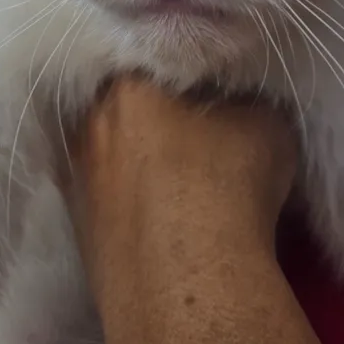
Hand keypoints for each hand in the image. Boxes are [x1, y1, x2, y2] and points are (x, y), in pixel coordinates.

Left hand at [55, 77, 343, 343]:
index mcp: (128, 82)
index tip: (213, 92)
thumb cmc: (229, 183)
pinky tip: (161, 217)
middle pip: (127, 106)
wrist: (189, 282)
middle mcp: (90, 123)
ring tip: (179, 181)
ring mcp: (76, 178)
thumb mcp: (267, 122)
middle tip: (196, 132)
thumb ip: (248, 100)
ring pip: (112, 154)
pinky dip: (130, 201)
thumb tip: (240, 105)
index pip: (157, 61)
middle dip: (157, 115)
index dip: (189, 74)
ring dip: (139, 160)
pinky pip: (107, 199)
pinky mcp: (76, 230)